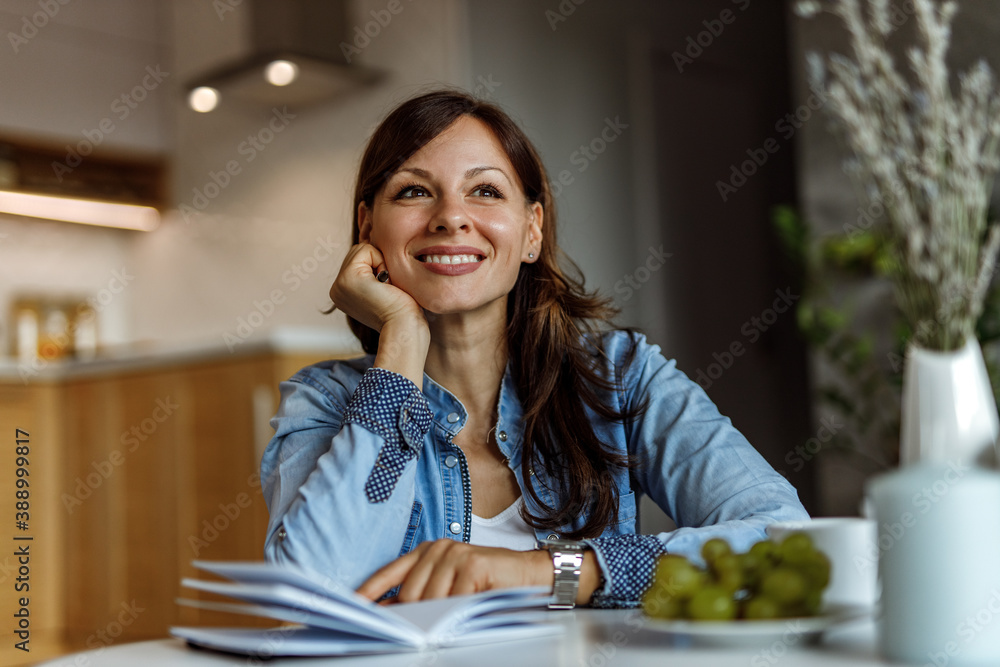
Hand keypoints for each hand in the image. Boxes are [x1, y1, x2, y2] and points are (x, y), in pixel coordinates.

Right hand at [328, 243, 423, 333]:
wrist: (404, 326)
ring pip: (361, 249)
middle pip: (358, 251)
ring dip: (380, 263)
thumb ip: (371, 271)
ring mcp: (338, 284)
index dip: (378, 266)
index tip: (385, 290)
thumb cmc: (403, 309)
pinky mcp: (347, 279)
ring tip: (385, 287)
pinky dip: (381, 262)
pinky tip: (384, 284)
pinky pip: (366, 249)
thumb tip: (373, 247)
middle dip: (378, 263)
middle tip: (386, 288)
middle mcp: (336, 289)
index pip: (358, 259)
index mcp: (343, 292)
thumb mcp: (381, 287)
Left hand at [356, 539, 551, 602]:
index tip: (353, 606)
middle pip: (410, 594)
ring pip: (431, 600)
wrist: (526, 574)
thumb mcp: (448, 585)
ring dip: (440, 617)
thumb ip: (420, 594)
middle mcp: (438, 548)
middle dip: (415, 616)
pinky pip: (454, 601)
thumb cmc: (485, 581)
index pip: (390, 572)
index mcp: (427, 551)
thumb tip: (390, 612)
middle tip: (423, 630)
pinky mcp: (472, 564)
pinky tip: (468, 610)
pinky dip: (459, 613)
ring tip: (453, 619)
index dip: (369, 590)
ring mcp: (455, 554)